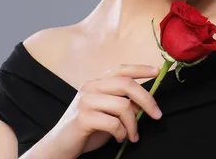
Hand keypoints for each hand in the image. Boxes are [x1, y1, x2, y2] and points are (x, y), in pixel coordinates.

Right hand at [43, 64, 162, 156]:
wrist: (58, 147)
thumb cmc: (86, 130)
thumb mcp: (107, 112)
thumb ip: (123, 103)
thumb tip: (144, 103)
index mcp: (96, 83)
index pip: (121, 70)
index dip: (140, 69)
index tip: (157, 72)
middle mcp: (90, 88)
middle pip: (126, 84)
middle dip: (147, 99)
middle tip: (157, 114)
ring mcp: (85, 101)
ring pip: (123, 106)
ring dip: (133, 124)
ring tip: (132, 136)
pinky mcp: (82, 118)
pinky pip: (113, 123)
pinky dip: (122, 133)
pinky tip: (119, 138)